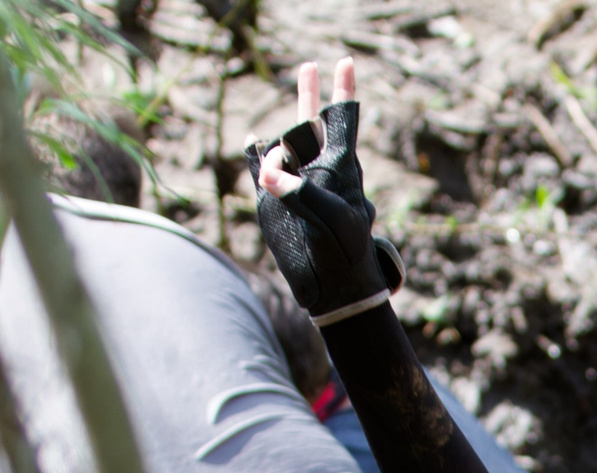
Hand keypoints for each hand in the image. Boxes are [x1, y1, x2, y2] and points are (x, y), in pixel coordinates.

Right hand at [246, 58, 403, 324]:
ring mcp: (298, 186)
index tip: (347, 61)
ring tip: (277, 120)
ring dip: (282, 130)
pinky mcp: (276, 205)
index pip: (343, 120)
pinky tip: (250, 144)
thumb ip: (302, 192)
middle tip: (310, 65)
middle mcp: (320, 172)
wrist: (335, 288)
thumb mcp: (331, 221)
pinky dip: (254, 159)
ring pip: (287, 147)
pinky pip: (262, 175)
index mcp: (340, 169)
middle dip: (311, 94)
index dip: (344, 90)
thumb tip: (268, 169)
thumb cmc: (343, 253)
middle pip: (312, 124)